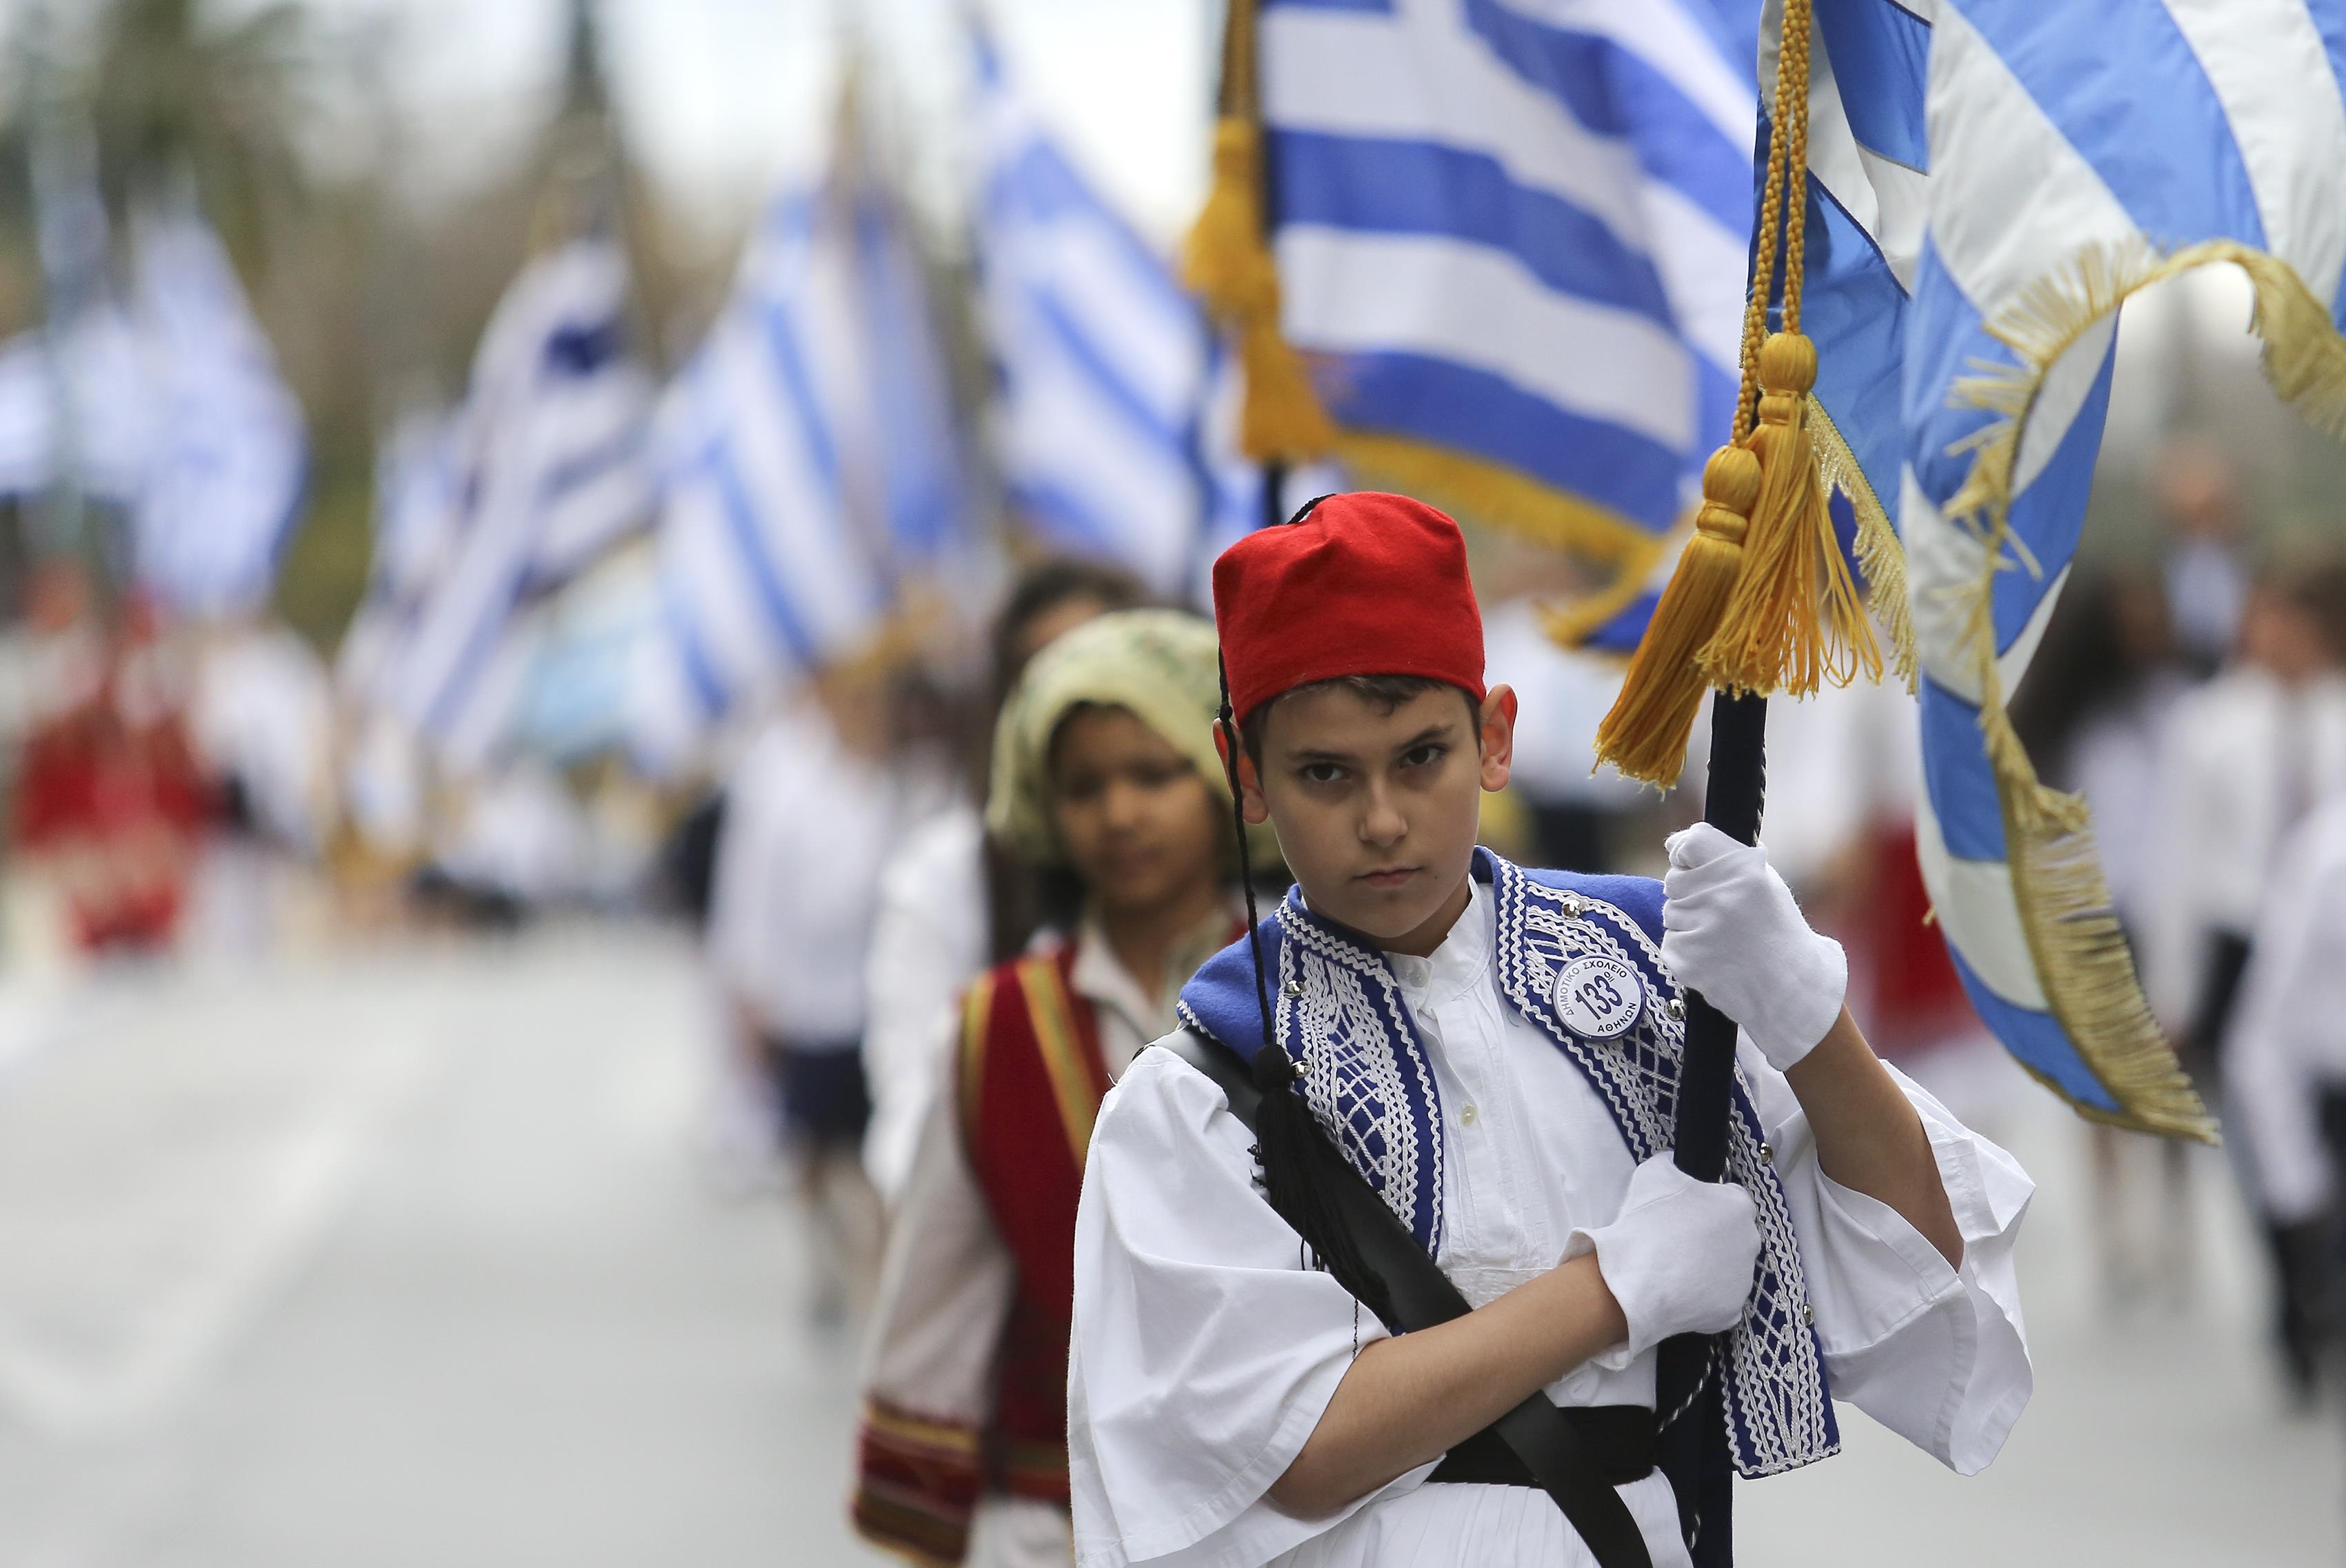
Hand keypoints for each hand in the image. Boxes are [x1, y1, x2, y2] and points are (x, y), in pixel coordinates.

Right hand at [1570, 1154, 1759, 1357]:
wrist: (1635, 1280)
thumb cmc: (1647, 1221)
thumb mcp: (1654, 1173)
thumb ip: (1673, 1166)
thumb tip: (1675, 1167)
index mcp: (1738, 1206)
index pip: (1732, 1199)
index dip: (1708, 1205)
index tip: (1687, 1213)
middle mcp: (1751, 1242)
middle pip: (1735, 1236)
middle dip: (1714, 1238)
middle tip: (1680, 1242)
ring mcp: (1744, 1280)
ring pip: (1729, 1271)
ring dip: (1710, 1269)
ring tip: (1675, 1272)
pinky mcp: (1733, 1312)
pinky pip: (1720, 1301)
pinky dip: (1704, 1300)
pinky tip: (1679, 1294)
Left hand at [1660, 821, 1847, 1071]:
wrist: (1792, 990)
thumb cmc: (1778, 932)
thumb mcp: (1766, 884)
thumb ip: (1725, 859)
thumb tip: (1673, 842)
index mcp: (1746, 870)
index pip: (1691, 842)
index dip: (1684, 851)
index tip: (1687, 861)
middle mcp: (1722, 896)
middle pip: (1673, 878)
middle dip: (1689, 892)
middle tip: (1720, 914)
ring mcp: (1703, 928)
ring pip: (1670, 912)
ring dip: (1689, 923)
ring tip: (1724, 939)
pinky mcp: (1687, 959)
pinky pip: (1670, 942)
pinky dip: (1687, 950)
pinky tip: (1716, 959)